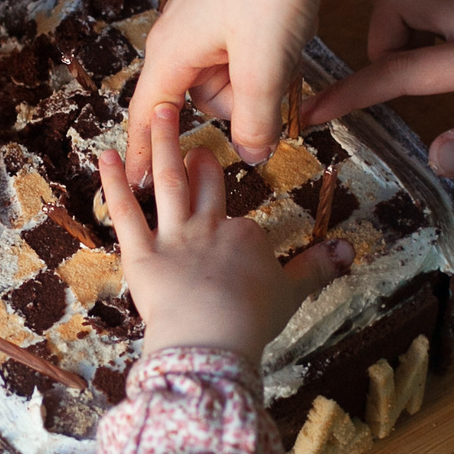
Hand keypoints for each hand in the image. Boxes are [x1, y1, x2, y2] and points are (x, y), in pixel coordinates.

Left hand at [97, 104, 349, 361]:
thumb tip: (349, 249)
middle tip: (197, 146)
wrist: (213, 338)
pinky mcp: (140, 252)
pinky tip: (104, 155)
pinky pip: (125, 212)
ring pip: (169, 183)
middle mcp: (209, 228)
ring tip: (160, 115)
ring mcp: (174, 237)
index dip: (239, 232)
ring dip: (164, 146)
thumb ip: (317, 268)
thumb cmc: (252, 320)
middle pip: (206, 189)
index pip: (242, 226)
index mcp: (244, 237)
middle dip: (202, 164)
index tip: (235, 230)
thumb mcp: (293, 292)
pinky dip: (113, 183)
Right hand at [124, 0, 336, 179]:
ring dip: (257, 79)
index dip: (144, 155)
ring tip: (286, 53)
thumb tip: (252, 156)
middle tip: (272, 87)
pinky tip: (288, 36)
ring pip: (227, 74)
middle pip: (199, 98)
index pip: (147, 118)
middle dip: (237, 106)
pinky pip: (243, 49)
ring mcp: (206, 16)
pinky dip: (266, 55)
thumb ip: (256, 122)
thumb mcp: (264, 68)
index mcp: (171, 53)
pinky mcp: (232, 2)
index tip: (137, 187)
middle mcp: (178, 34)